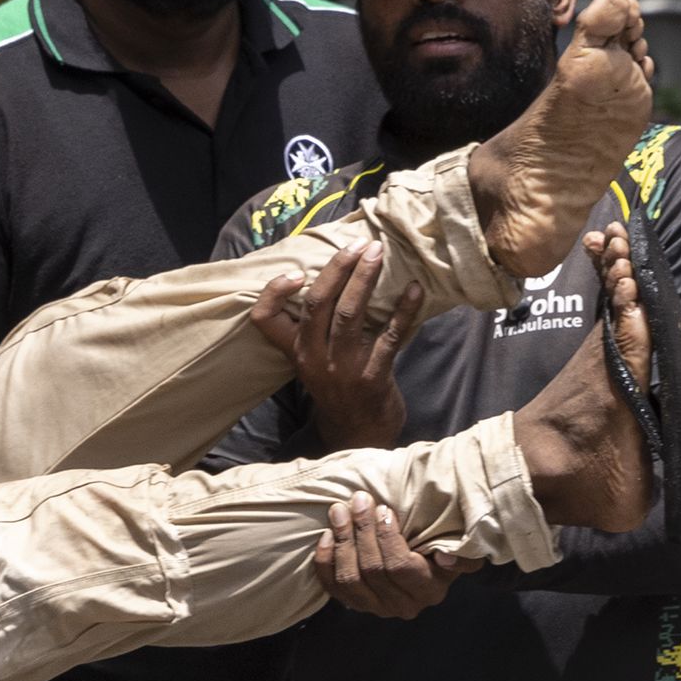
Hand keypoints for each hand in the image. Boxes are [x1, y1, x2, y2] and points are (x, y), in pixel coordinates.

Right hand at [247, 237, 413, 448]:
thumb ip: (314, 329)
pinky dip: (404, 311)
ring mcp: (342, 369)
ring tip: (378, 253)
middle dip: (338, 268)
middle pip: (318, 303)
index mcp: (295, 352)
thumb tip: (330, 276)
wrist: (358, 437)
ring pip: (350, 314)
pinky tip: (415, 290)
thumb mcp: (313, 362)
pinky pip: (389, 337)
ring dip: (365, 279)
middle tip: (359, 244)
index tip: (298, 272)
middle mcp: (313, 358)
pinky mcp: (372, 377)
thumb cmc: (339, 389)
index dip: (275, 291)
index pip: (266, 318)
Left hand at [311, 496, 463, 618]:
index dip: (387, 537)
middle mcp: (403, 605)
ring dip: (342, 541)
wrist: (420, 556)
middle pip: (373, 570)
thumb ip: (464, 554)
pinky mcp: (354, 603)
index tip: (384, 509)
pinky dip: (326, 561)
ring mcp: (375, 607)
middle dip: (362, 531)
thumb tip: (445, 559)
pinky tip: (327, 535)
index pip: (400, 567)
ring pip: (350, 579)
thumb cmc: (439, 543)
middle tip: (359, 501)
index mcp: (429, 590)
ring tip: (339, 511)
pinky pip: (332, 587)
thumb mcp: (459, 546)